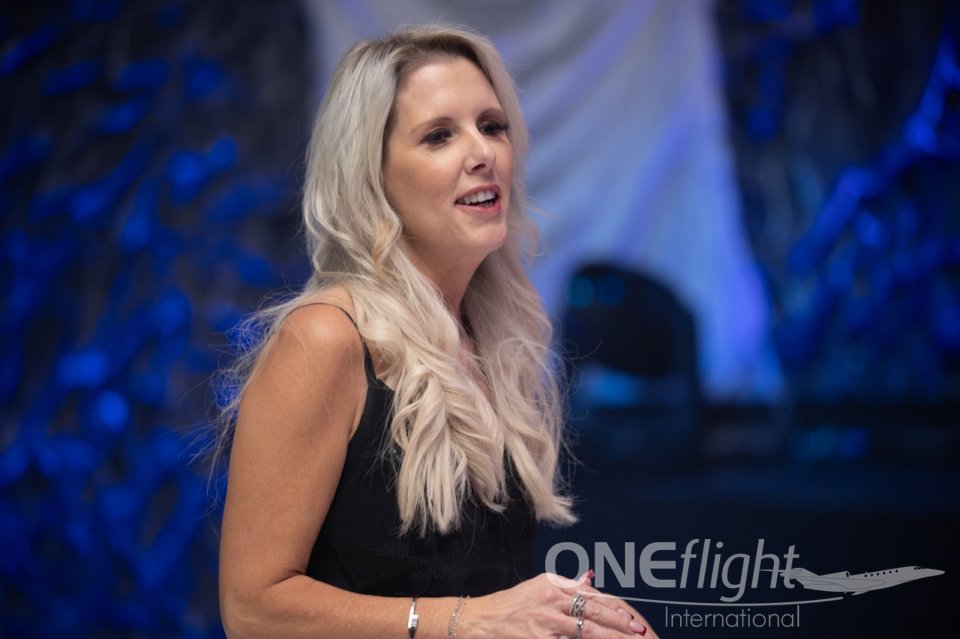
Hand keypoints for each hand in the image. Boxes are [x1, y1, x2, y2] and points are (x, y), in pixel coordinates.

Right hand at [458, 572, 658, 638]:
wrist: (481, 620)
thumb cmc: (510, 605)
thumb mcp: (538, 587)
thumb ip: (566, 586)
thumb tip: (589, 580)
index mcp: (553, 584)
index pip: (591, 595)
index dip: (613, 608)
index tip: (631, 617)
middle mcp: (551, 600)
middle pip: (593, 612)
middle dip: (618, 624)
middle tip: (638, 631)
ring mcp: (545, 621)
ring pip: (585, 630)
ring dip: (608, 637)